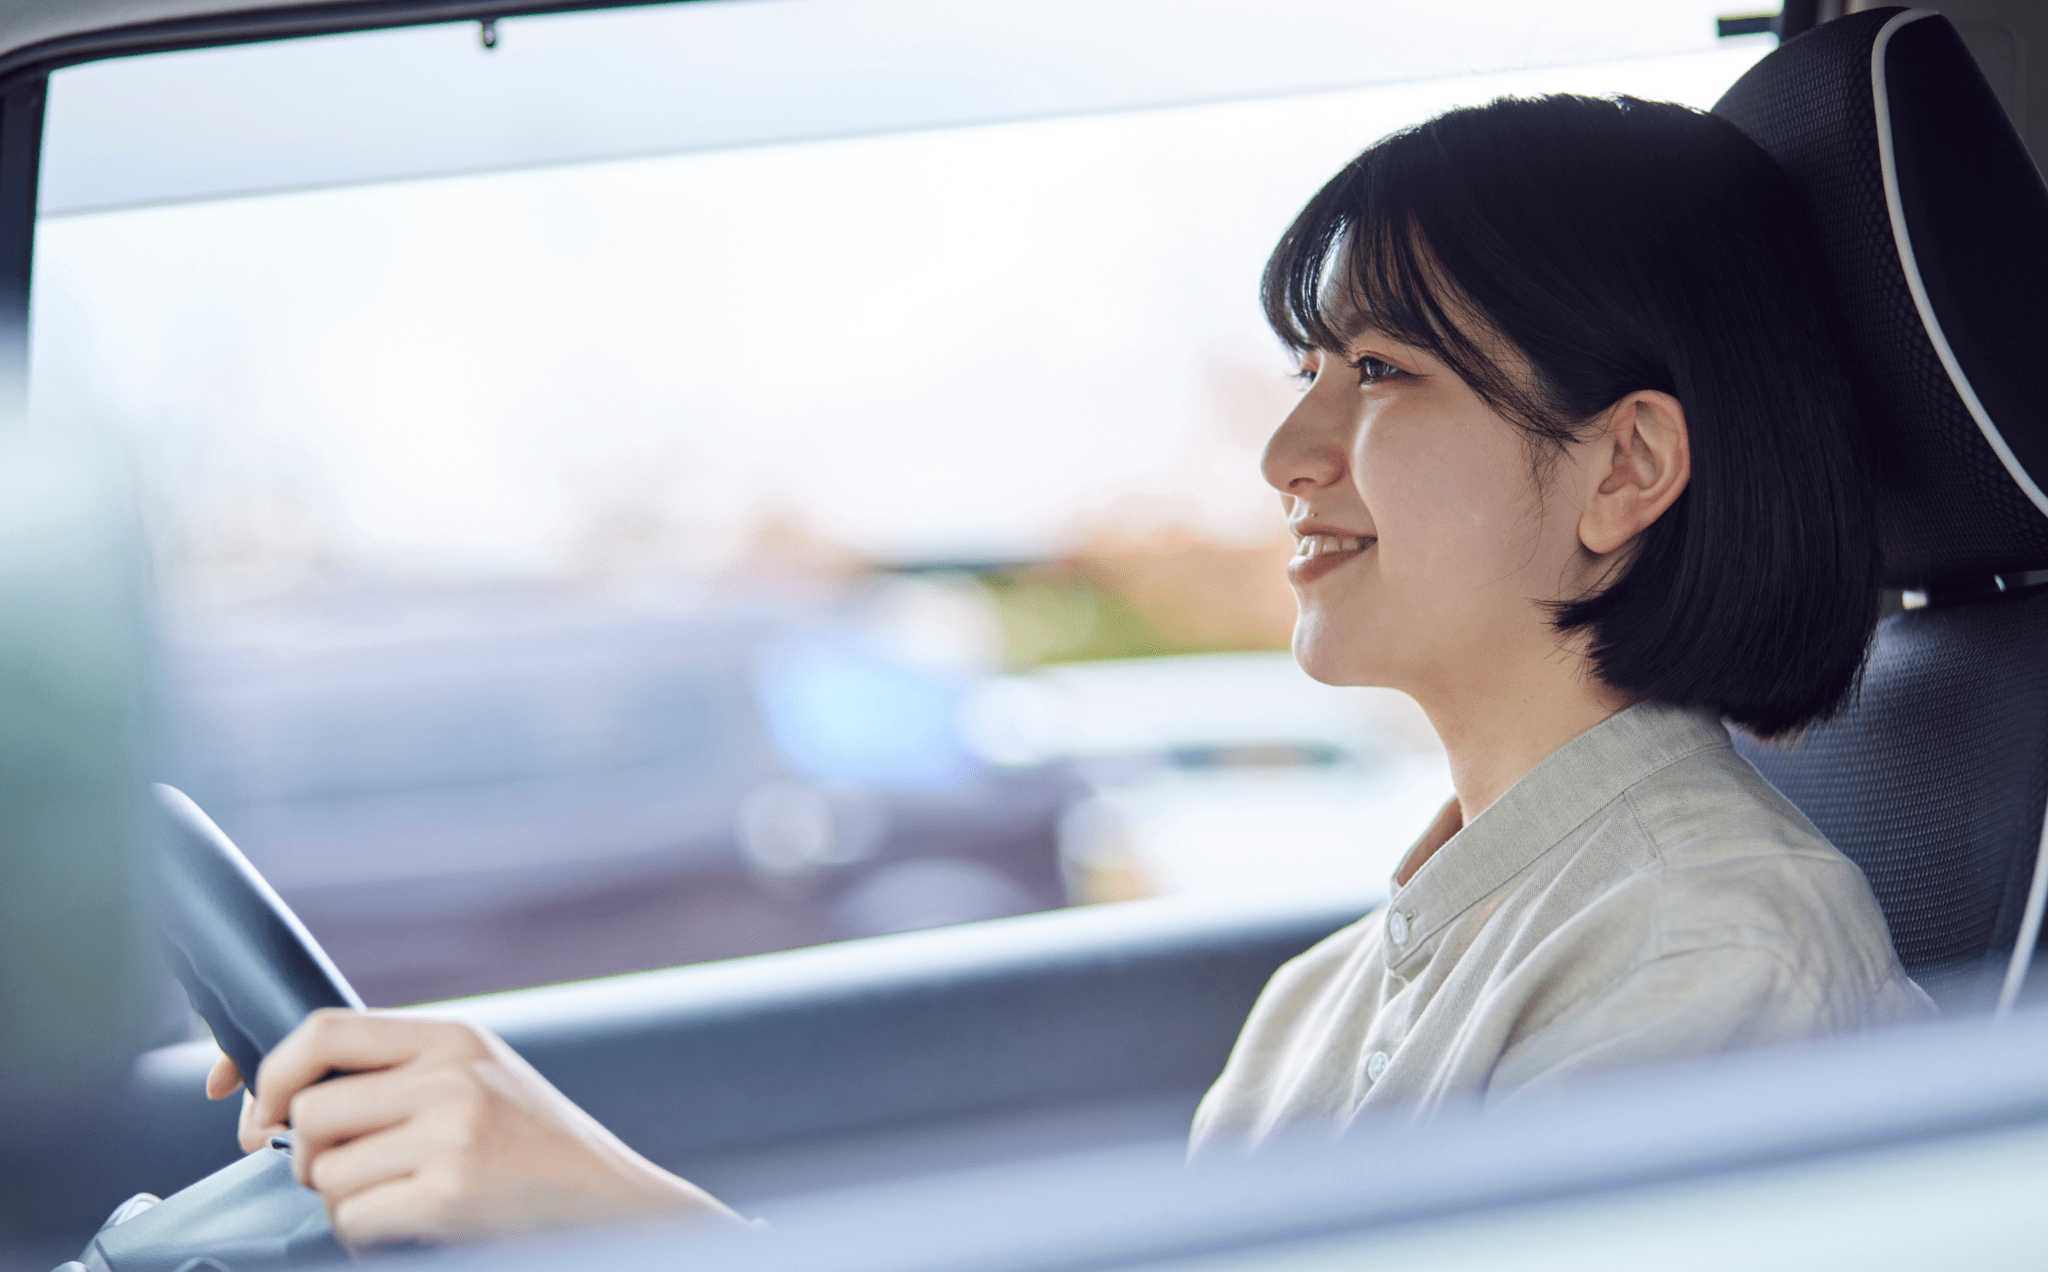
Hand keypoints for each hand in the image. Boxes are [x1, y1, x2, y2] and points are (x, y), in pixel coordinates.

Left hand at [204, 1009, 743, 1248]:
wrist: (615, 1204)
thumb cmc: (538, 1153)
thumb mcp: (480, 1083)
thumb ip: (402, 1077)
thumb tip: (286, 1103)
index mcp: (454, 1037)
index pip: (323, 1029)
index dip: (265, 1069)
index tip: (242, 1108)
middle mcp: (452, 1074)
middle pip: (310, 1109)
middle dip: (304, 1157)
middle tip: (339, 1176)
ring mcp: (454, 1131)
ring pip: (323, 1171)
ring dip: (341, 1203)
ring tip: (395, 1205)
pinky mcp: (453, 1191)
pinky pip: (352, 1219)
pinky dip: (365, 1239)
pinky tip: (406, 1234)